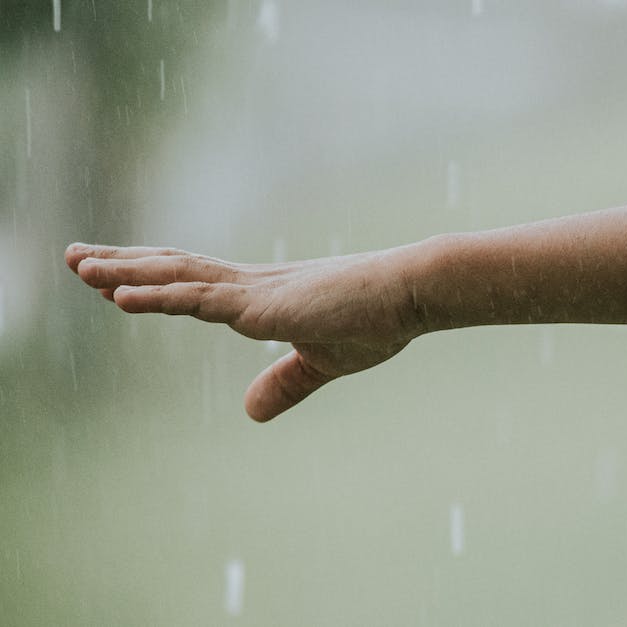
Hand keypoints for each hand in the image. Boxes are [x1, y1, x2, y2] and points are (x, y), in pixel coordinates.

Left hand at [66, 243, 421, 421]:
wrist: (411, 293)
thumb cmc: (378, 321)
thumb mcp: (323, 362)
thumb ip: (285, 383)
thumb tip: (249, 412)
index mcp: (264, 298)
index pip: (195, 284)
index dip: (154, 281)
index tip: (113, 280)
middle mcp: (250, 286)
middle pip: (174, 269)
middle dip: (124, 265)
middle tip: (76, 257)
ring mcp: (254, 291)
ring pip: (176, 276)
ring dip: (124, 272)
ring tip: (79, 265)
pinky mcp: (262, 303)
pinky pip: (198, 296)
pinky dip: (155, 294)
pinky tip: (118, 294)